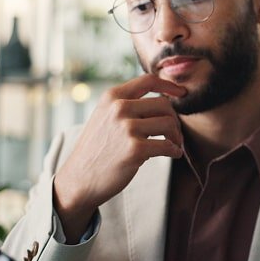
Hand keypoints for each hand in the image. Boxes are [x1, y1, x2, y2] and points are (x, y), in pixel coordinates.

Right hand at [53, 74, 185, 241]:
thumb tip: (164, 100)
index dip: (169, 85)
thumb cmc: (97, 149)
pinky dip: (175, 150)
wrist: (78, 180)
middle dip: (174, 119)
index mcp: (112, 97)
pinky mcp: (135, 149)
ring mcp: (127, 128)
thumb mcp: (105, 117)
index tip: (181, 93)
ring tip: (174, 144)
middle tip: (174, 134)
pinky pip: (168, 145)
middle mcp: (119, 108)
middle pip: (164, 104)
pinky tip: (174, 154)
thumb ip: (128, 105)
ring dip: (177, 136)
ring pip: (169, 123)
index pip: (148, 80)